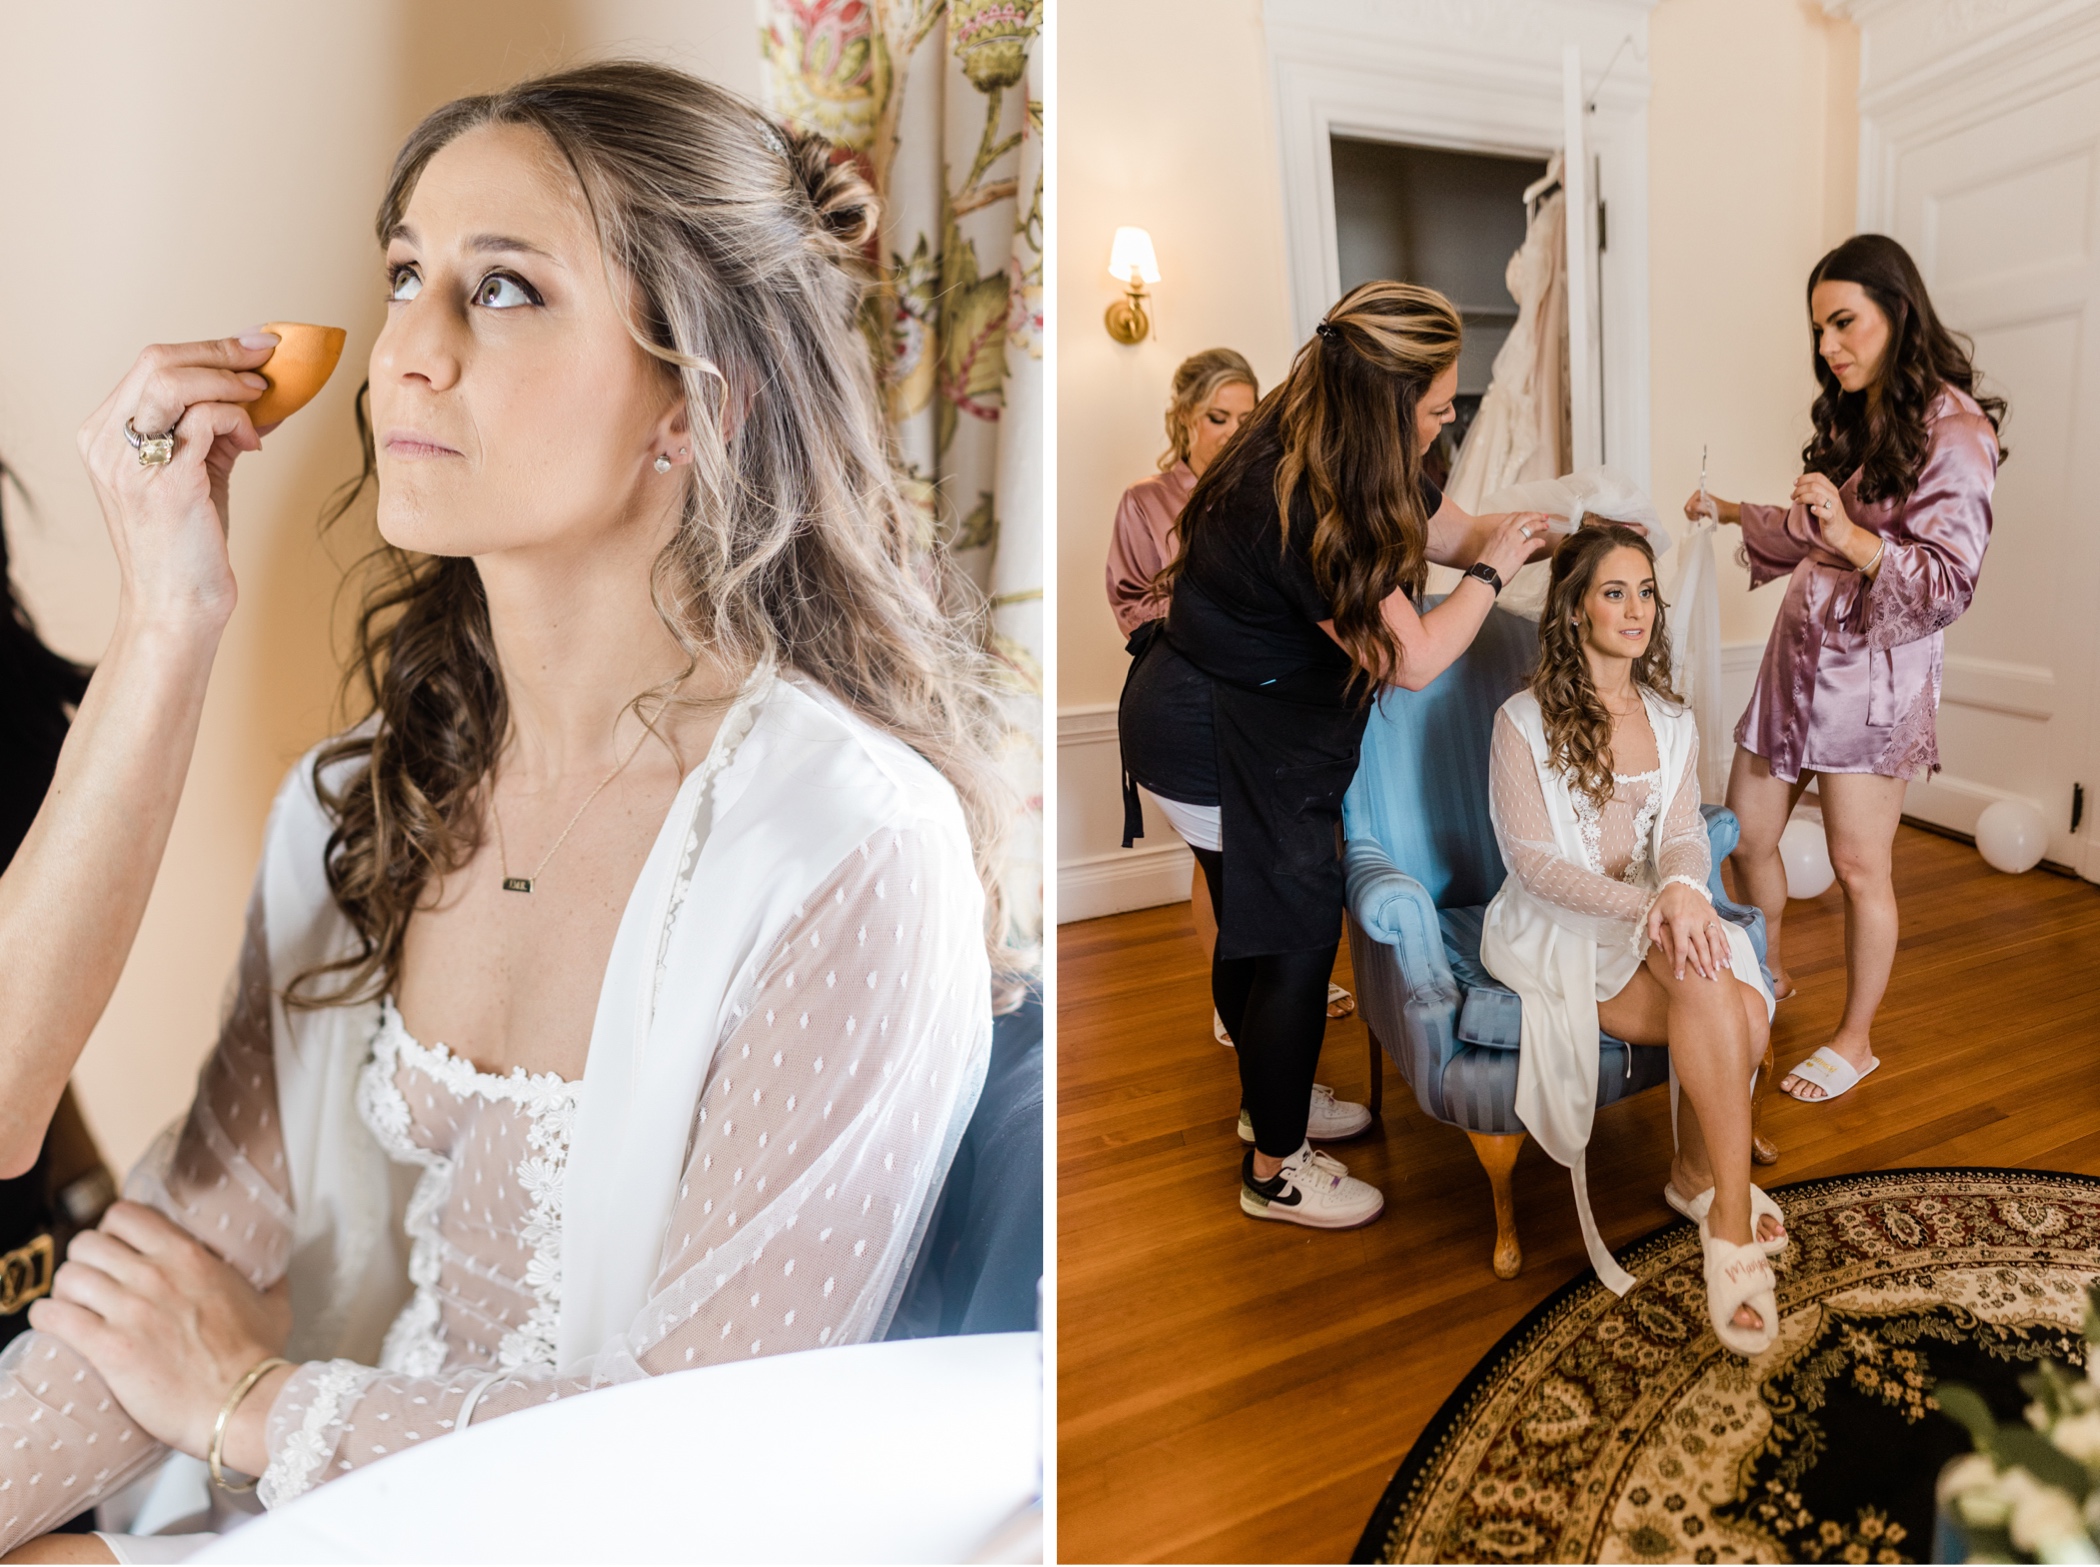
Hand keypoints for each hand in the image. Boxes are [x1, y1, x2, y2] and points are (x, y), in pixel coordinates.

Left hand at [28, 1202, 289, 1460]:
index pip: (125, 1214)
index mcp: (189, 1256)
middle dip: (84, 1260)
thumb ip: (271, 1281)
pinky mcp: (109, 1348)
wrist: (243, 1403)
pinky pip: (55, 1317)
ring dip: (65, 1290)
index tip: (116, 1247)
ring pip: (68, 1276)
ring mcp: (130, 1311)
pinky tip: (54, 1324)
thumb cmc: (259, 1358)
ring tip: (71, 1305)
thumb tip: (277, 1275)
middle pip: (87, 1242)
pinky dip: (47, 1318)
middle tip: (92, 1281)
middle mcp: (155, 1275)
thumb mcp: (274, 1306)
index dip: (112, 1229)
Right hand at [77, 333, 279, 636]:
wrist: (179, 604)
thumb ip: (215, 430)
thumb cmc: (189, 542)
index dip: (207, 347)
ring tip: (261, 400)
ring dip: (231, 382)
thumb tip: (261, 391)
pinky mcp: (167, 483)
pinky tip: (255, 443)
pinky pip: (206, 421)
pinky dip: (240, 420)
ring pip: (177, 382)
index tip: (254, 344)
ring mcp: (132, 462)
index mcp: (104, 434)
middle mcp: (107, 443)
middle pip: (159, 361)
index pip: (150, 364)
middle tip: (268, 358)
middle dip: (223, 351)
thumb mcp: (197, 472)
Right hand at [1480, 510, 1554, 581]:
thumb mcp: (1492, 544)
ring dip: (1541, 524)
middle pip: (1525, 517)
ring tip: (1546, 526)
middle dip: (1537, 515)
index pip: (1514, 515)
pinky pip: (1535, 542)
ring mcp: (1514, 541)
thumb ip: (1502, 538)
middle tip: (1544, 517)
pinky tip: (1543, 543)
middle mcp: (1507, 532)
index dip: (1525, 514)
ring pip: (1532, 526)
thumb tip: (1512, 539)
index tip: (1531, 516)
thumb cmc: (1487, 563)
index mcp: (1499, 529)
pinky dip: (1541, 542)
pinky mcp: (1521, 552)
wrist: (1485, 574)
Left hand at [1646, 882, 1729, 981]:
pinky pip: (1721, 933)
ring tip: (1719, 971)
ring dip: (1717, 957)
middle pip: (1701, 948)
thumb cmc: (1665, 901)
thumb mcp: (1653, 914)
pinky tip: (1728, 958)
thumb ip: (1653, 931)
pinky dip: (1725, 946)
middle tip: (1708, 979)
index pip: (1680, 949)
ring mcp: (1706, 919)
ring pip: (1714, 942)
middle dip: (1704, 965)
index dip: (1680, 964)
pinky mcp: (1713, 916)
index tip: (1680, 977)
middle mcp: (1694, 922)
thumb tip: (1660, 947)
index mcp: (1678, 923)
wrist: (1682, 883)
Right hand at [1684, 489, 1738, 525]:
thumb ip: (1696, 507)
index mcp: (1698, 494)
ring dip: (1694, 516)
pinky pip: (1693, 514)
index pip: (1688, 505)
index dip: (1692, 511)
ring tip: (1702, 516)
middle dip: (1693, 514)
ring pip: (1689, 512)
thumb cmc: (1720, 510)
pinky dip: (1696, 517)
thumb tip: (1687, 508)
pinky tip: (1702, 516)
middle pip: (1687, 508)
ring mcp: (1699, 503)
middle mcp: (1698, 497)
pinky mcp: (1701, 509)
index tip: (1699, 514)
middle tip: (1701, 515)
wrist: (1728, 514)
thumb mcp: (1708, 508)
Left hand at [1790, 471, 1854, 552]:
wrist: (1844, 533)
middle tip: (1792, 496)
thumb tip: (1798, 487)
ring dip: (1803, 498)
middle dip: (1799, 489)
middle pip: (1814, 486)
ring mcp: (1834, 507)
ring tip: (1797, 502)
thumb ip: (1815, 493)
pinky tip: (1811, 510)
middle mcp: (1833, 496)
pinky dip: (1816, 510)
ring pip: (1817, 497)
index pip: (1818, 477)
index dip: (1804, 478)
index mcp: (1831, 490)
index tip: (1794, 483)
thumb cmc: (1830, 516)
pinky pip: (1825, 512)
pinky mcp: (1832, 519)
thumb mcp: (1824, 500)